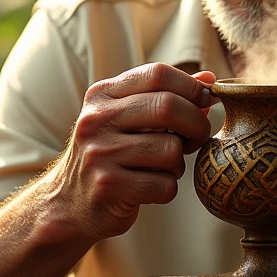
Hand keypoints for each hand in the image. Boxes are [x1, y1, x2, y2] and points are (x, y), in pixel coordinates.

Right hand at [50, 63, 214, 241]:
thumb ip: (165, 96)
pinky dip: (167, 189)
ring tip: (161, 167)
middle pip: (168, 107)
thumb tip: (208, 81)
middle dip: (196, 124)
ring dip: (178, 163)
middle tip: (196, 138)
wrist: (68, 202)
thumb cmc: (110, 154)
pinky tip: (150, 187)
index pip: (157, 74)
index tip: (205, 101)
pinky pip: (165, 185)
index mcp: (102, 95)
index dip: (191, 86)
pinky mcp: (108, 186)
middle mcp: (97, 120)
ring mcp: (100, 153)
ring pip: (171, 150)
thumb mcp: (128, 118)